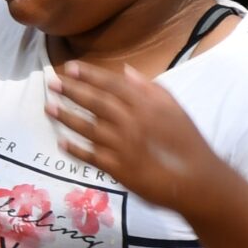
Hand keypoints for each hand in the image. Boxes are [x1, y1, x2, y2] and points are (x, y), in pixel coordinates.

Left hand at [49, 60, 228, 213]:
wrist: (198, 180)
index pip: (112, 85)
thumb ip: (150, 89)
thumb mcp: (175, 110)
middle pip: (95, 102)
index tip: (69, 67)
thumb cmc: (187, 142)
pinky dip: (74, 148)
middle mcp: (131, 122)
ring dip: (66, 116)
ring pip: (87, 127)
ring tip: (49, 107)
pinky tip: (61, 142)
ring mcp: (122, 145)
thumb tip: (125, 70)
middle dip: (71, 91)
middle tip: (52, 82)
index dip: (89, 75)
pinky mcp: (117, 168)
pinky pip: (90, 155)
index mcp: (147, 106)